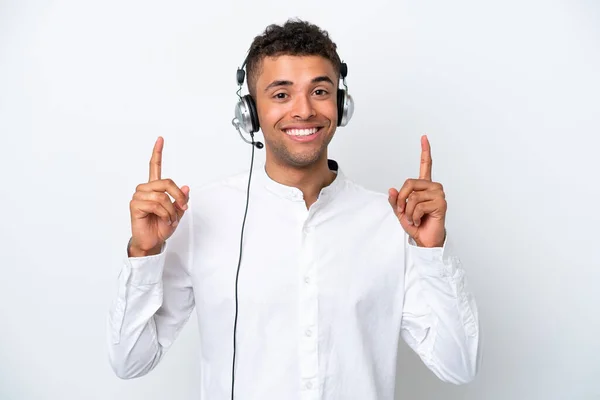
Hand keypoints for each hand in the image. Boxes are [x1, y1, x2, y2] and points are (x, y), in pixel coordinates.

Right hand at [128, 137, 189, 256]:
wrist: (153, 241)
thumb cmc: (162, 226)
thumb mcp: (177, 212)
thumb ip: (181, 199)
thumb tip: (186, 187)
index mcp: (154, 188)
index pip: (154, 167)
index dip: (157, 153)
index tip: (160, 139)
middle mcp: (145, 189)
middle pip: (166, 182)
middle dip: (178, 196)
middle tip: (183, 207)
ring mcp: (139, 196)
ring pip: (162, 196)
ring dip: (170, 210)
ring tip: (168, 219)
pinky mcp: (135, 205)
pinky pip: (156, 205)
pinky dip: (164, 214)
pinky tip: (162, 220)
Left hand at [388, 135, 446, 247]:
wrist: (425, 239)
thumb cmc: (416, 224)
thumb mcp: (400, 211)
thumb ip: (395, 200)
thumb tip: (391, 189)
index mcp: (424, 186)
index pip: (425, 165)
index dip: (425, 151)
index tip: (424, 138)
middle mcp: (433, 187)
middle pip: (409, 183)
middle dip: (401, 200)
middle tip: (405, 212)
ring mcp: (438, 194)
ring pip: (412, 197)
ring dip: (408, 211)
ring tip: (414, 218)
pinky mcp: (441, 204)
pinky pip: (418, 206)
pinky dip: (414, 216)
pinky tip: (420, 220)